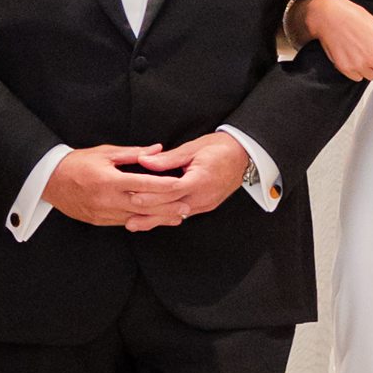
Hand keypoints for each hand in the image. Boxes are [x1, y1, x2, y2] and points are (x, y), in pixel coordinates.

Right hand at [44, 145, 188, 230]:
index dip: (163, 186)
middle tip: (187, 207)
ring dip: (157, 217)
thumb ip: (133, 153)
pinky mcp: (99, 221)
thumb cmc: (78, 162)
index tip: (180, 185)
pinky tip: (154, 219)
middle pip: (143, 206)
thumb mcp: (105, 152)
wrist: (50, 181)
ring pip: (136, 218)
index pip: (142, 184)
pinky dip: (141, 220)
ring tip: (177, 216)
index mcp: (109, 180)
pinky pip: (124, 222)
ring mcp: (102, 213)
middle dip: (167, 207)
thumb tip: (157, 149)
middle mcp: (106, 200)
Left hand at [135, 132, 252, 225]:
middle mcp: (204, 196)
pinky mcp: (206, 206)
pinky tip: (153, 219)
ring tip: (134, 224)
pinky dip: (167, 216)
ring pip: (176, 215)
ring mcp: (206, 204)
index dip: (152, 194)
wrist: (244, 155)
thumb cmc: (218, 147)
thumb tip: (144, 160)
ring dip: (155, 219)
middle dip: (149, 214)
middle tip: (128, 219)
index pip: (172, 190)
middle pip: (172, 208)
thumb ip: (168, 158)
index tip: (133, 196)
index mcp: (201, 179)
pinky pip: (184, 213)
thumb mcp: (192, 148)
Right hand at [292, 0, 372, 82]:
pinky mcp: (346, 69)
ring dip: (366, 66)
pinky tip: (350, 54)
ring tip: (357, 49)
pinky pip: (357, 77)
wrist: (330, 16)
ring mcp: (360, 65)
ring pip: (370, 75)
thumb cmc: (355, 18)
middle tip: (366, 45)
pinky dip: (354, 69)